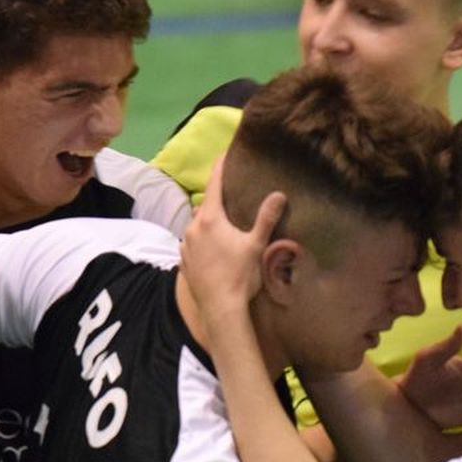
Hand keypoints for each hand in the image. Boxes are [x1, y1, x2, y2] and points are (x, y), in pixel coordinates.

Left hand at [180, 155, 285, 319]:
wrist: (220, 307)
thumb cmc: (240, 275)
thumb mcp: (256, 245)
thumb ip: (266, 218)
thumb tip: (279, 194)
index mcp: (210, 218)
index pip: (214, 184)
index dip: (220, 167)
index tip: (224, 154)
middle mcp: (193, 227)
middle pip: (204, 205)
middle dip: (215, 199)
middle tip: (229, 196)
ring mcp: (185, 245)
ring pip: (196, 225)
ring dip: (207, 223)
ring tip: (222, 226)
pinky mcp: (183, 262)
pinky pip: (192, 243)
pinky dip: (201, 241)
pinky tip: (212, 249)